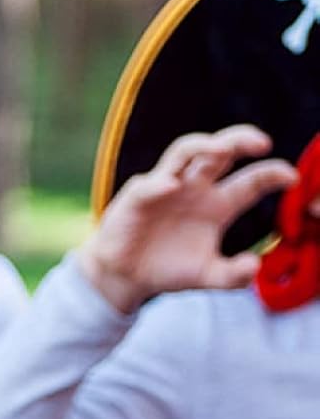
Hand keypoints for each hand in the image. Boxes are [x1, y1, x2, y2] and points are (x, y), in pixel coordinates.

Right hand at [81, 125, 296, 312]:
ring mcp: (166, 188)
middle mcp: (195, 189)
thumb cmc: (167, 269)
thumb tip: (255, 265)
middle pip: (220, 152)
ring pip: (185, 152)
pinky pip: (149, 184)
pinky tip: (171, 186)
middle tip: (262, 143)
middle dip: (241, 141)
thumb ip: (233, 275)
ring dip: (203, 145)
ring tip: (221, 148)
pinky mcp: (137, 197)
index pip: (252, 180)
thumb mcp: (206, 276)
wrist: (125, 278)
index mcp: (218, 205)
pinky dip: (160, 183)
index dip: (273, 174)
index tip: (292, 178)